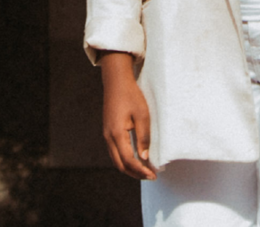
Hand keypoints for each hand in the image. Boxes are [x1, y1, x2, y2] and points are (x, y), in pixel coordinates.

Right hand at [100, 51, 157, 178]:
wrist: (116, 82)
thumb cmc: (131, 95)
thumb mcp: (142, 115)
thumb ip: (143, 137)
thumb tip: (145, 157)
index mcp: (116, 134)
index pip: (128, 160)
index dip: (141, 170)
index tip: (153, 174)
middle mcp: (108, 137)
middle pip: (120, 165)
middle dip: (135, 173)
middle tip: (150, 176)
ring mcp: (106, 135)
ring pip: (116, 160)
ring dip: (130, 168)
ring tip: (145, 170)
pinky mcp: (108, 132)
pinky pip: (115, 152)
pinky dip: (125, 160)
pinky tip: (136, 159)